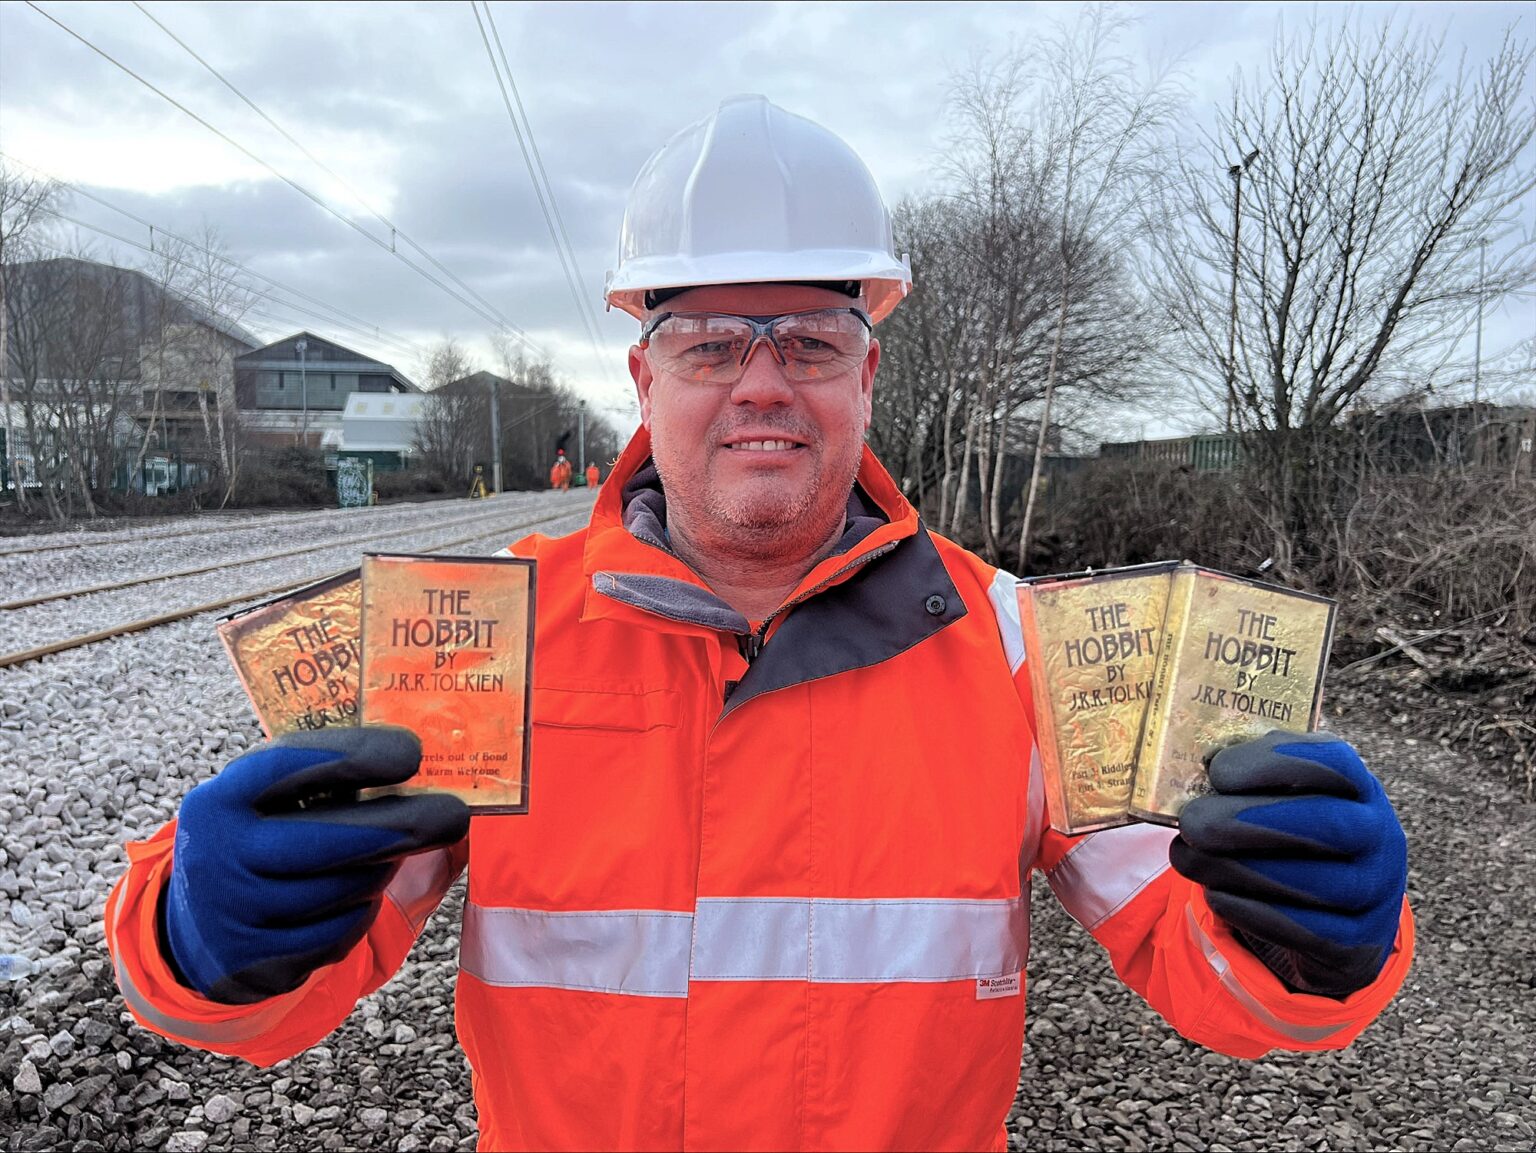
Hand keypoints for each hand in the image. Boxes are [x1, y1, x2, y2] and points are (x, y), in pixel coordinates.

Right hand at [162, 726, 469, 1004]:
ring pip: (344, 889)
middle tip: (455, 813)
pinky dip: (359, 914)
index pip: (289, 766)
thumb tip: (435, 763)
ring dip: (380, 871)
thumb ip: (334, 782)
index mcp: (222, 799)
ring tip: (385, 856)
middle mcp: (219, 855)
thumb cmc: (262, 842)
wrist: (201, 929)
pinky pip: (339, 934)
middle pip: (330, 841)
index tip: (413, 753)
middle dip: (403, 825)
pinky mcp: (257, 963)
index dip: (355, 756)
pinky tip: (353, 898)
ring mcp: (234, 914)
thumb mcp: (275, 804)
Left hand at [1170, 730, 1407, 997]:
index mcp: (1356, 786)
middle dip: (1251, 821)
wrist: (1331, 915)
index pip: (1332, 762)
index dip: (1275, 762)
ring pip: (1317, 883)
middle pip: (1329, 825)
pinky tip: (1214, 895)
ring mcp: (1375, 892)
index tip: (1217, 769)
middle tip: (1192, 822)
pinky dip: (1254, 912)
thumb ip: (1248, 779)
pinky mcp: (1356, 942)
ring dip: (1240, 869)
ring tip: (1186, 857)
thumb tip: (1198, 767)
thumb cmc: (1291, 838)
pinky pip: (1309, 931)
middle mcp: (1379, 835)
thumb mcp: (1279, 797)